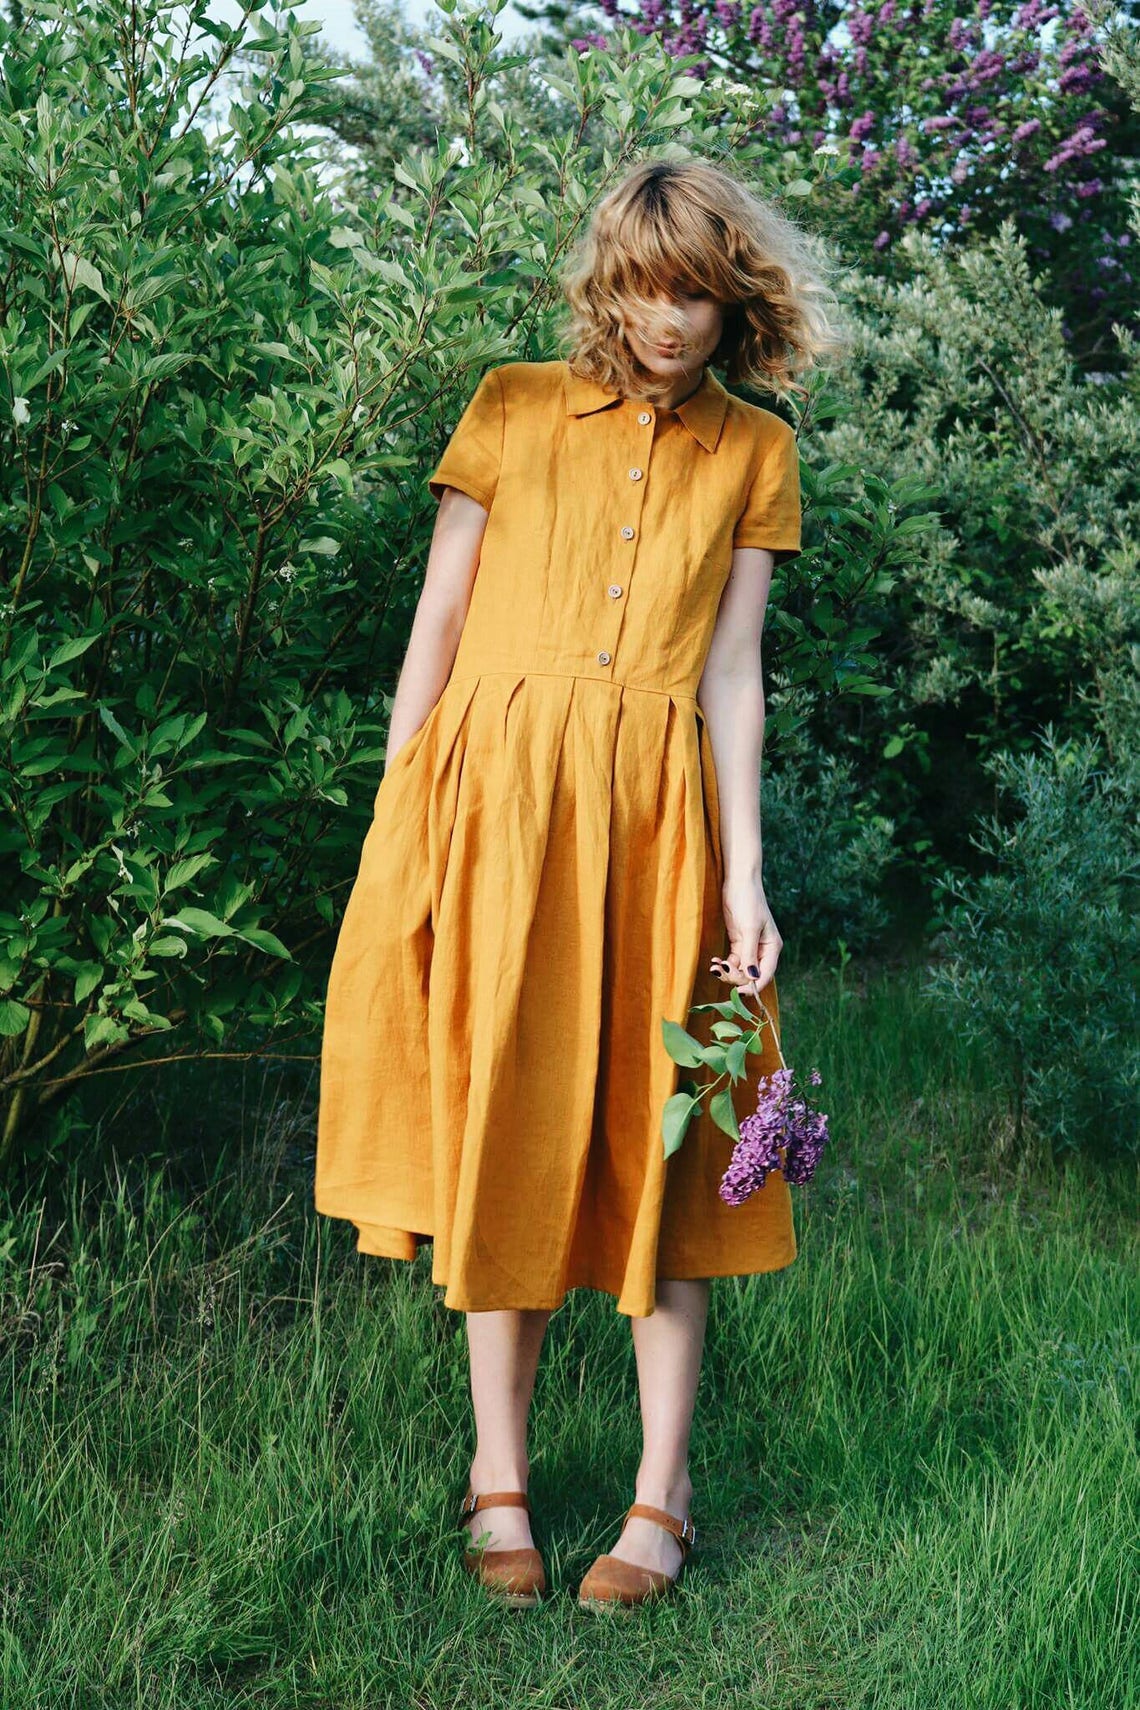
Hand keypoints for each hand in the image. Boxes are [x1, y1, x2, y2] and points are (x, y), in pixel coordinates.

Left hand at [709, 878, 782, 997]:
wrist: (738, 882)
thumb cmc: (748, 901)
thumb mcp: (749, 928)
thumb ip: (750, 954)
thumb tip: (752, 978)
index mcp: (772, 948)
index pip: (765, 975)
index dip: (753, 986)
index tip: (738, 992)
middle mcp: (763, 950)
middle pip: (751, 975)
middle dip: (736, 977)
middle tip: (720, 970)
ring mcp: (750, 947)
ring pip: (740, 970)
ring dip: (727, 972)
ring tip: (714, 967)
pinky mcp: (738, 942)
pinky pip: (733, 961)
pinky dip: (724, 965)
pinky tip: (714, 963)